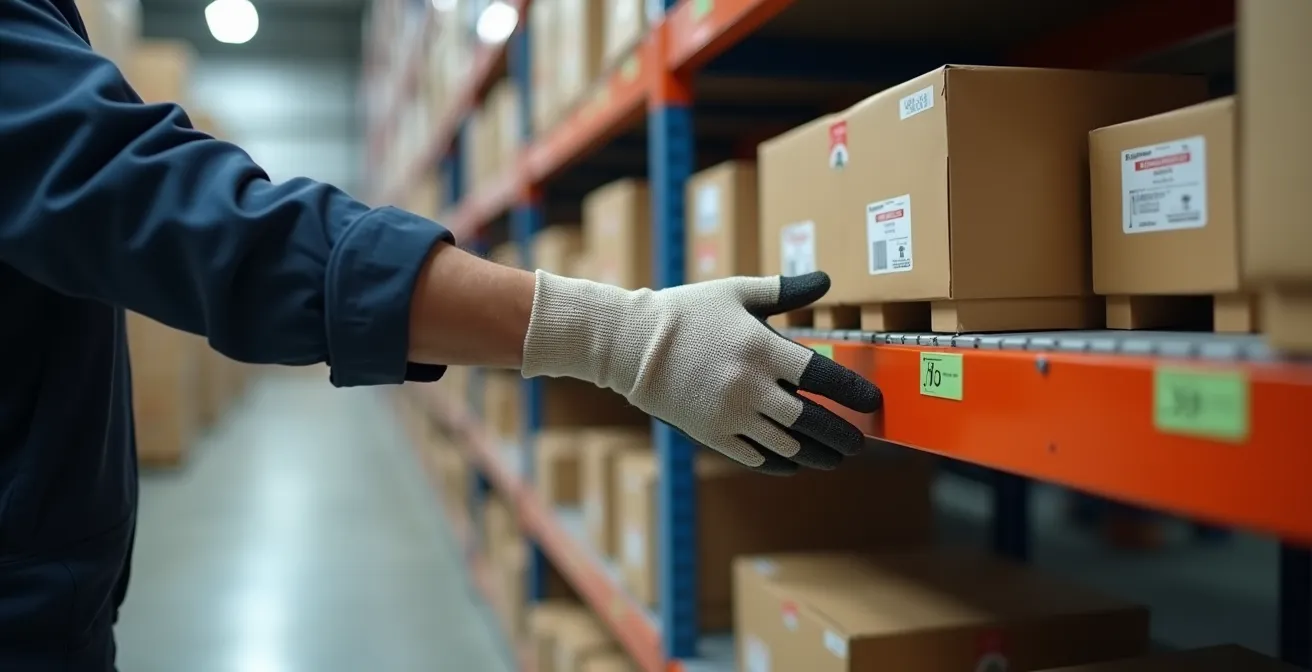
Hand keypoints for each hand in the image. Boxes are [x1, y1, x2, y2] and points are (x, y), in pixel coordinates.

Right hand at [521, 271, 881, 474]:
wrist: (631, 345)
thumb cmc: (687, 312)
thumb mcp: (736, 292)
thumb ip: (783, 289)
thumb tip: (826, 280)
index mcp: (762, 348)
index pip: (822, 376)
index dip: (854, 393)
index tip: (873, 403)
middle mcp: (751, 386)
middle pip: (812, 419)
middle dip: (842, 435)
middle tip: (860, 443)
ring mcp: (731, 414)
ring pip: (788, 445)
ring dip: (817, 454)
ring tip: (834, 457)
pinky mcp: (712, 433)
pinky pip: (757, 456)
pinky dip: (782, 463)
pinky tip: (796, 463)